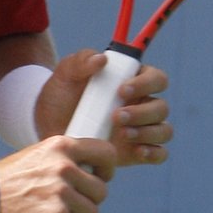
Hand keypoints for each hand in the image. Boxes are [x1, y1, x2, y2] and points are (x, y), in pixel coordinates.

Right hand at [0, 134, 115, 212]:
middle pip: (100, 191)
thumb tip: (94, 171)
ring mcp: (60, 192)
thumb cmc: (8, 182)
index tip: (96, 179)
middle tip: (66, 206)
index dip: (106, 170)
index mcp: (61, 146)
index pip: (106, 153)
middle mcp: (63, 166)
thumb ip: (64, 160)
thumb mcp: (37, 157)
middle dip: (87, 202)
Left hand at [34, 49, 171, 166]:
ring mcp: (141, 129)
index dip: (145, 83)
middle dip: (142, 112)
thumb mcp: (66, 74)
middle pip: (161, 107)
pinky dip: (153, 153)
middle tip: (116, 117)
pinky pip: (159, 154)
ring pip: (164, 130)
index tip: (121, 90)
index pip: (156, 78)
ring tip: (122, 134)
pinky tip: (136, 151)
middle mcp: (142, 105)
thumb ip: (81, 61)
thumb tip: (102, 59)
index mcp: (132, 81)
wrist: (47, 127)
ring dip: (147, 132)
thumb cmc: (61, 95)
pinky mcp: (136, 152)